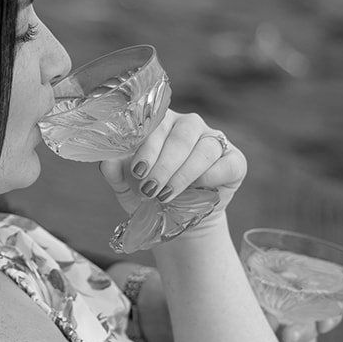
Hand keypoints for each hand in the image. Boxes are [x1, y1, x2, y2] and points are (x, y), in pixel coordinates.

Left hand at [98, 110, 246, 219]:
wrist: (175, 218)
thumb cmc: (149, 194)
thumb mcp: (126, 187)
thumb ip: (115, 172)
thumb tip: (108, 162)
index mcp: (161, 123)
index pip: (156, 124)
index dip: (148, 147)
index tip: (137, 171)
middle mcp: (189, 125)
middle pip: (181, 135)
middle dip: (164, 165)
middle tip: (150, 189)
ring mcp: (214, 140)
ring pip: (203, 148)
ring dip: (183, 174)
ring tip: (166, 195)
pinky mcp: (234, 160)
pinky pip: (226, 162)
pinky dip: (211, 176)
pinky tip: (198, 189)